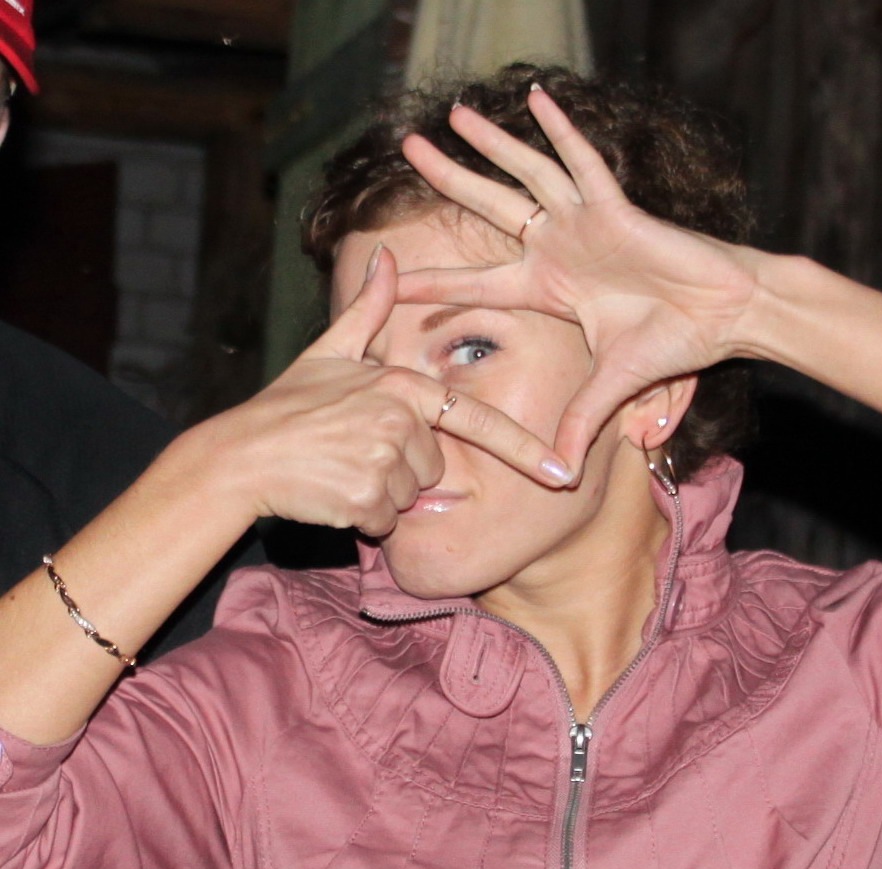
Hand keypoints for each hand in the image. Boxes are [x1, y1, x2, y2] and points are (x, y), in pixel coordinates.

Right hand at [202, 246, 570, 536]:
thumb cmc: (287, 406)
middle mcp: (401, 420)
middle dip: (402, 468)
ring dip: (381, 493)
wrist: (238, 457)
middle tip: (353, 450)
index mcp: (403, 384)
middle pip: (436, 465)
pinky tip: (332, 492)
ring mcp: (384, 460)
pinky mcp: (366, 498)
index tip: (564, 473)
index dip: (527, 451)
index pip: (478, 420)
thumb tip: (389, 256)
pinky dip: (363, 516)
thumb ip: (370, 308)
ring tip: (339, 468)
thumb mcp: (328, 351)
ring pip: (412, 496)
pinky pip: (387, 520)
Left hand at [397, 86, 761, 476]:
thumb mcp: (613, 386)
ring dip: (492, 143)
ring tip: (454, 112)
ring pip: (527, 172)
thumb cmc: (675, 342)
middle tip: (407, 148)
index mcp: (548, 288)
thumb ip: (582, 421)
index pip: (475, 281)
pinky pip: (582, 163)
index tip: (383, 273)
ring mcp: (585, 223)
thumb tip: (564, 475)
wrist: (726, 315)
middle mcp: (558, 248)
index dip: (431, 280)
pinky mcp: (616, 208)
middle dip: (448, 178)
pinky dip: (561, 130)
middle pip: (488, 206)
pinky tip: (537, 99)